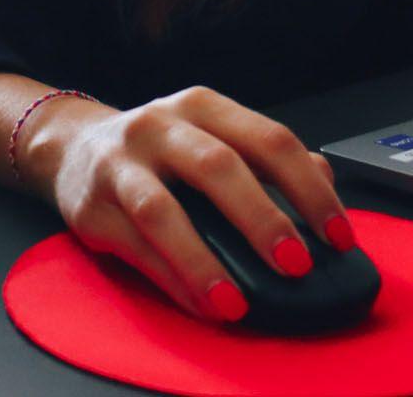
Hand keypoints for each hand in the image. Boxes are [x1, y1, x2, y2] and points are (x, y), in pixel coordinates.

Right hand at [18, 86, 354, 322]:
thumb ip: (266, 158)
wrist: (73, 146)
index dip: (309, 189)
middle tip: (297, 265)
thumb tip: (326, 180)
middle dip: (262, 218)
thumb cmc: (159, 150)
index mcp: (202, 107)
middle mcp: (160, 125)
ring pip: (164, 210)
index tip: (339, 236)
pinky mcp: (92, 205)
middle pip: (218, 167)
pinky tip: (203, 304)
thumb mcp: (212, 137)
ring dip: (205, 261)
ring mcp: (121, 163)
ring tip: (238, 302)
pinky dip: (173, 279)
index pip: (268, 139)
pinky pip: (136, 247)